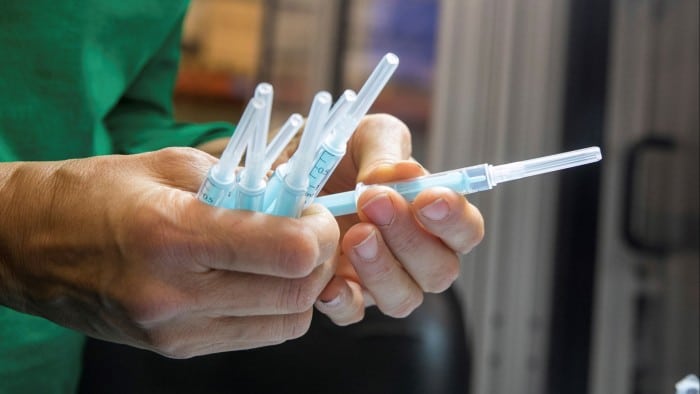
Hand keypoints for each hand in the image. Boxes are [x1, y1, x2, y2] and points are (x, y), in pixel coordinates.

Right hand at [0, 147, 338, 357]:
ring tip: (281, 254)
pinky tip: (254, 277)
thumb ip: (242, 184)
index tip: (313, 212)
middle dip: (321, 260)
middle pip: (296, 293)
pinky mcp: (175, 349)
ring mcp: (175, 331)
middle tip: (309, 231)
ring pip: (285, 323)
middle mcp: (175, 294)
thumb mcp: (170, 167)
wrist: (31, 246)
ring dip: (299, 287)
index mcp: (173, 234)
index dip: (319, 231)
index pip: (288, 252)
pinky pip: (254, 335)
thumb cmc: (96, 194)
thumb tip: (295, 199)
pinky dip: (272, 307)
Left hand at [314, 114, 484, 324]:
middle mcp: (414, 255)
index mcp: (431, 216)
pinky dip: (344, 302)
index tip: (426, 197)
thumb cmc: (339, 153)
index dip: (455, 220)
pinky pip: (353, 314)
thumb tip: (398, 175)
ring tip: (353, 234)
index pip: (466, 230)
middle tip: (374, 202)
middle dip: (410, 238)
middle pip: (440, 270)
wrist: (288, 172)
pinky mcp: (344, 294)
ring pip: (404, 298)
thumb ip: (385, 148)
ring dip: (382, 269)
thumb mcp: (362, 134)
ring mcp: (380, 279)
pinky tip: (329, 281)